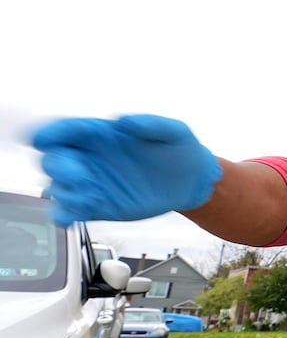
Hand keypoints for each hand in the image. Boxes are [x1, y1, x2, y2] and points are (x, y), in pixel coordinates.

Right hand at [31, 115, 221, 226]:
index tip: (43, 139)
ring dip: (64, 193)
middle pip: (54, 160)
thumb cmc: (180, 149)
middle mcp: (89, 158)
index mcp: (100, 135)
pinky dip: (65, 214)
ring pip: (58, 188)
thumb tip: (125, 121)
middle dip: (58, 167)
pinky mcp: (97, 206)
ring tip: (88, 197)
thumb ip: (151, 124)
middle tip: (80, 176)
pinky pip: (71, 211)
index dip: (51, 133)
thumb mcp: (174, 131)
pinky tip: (71, 216)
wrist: (192, 181)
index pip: (66, 130)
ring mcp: (90, 183)